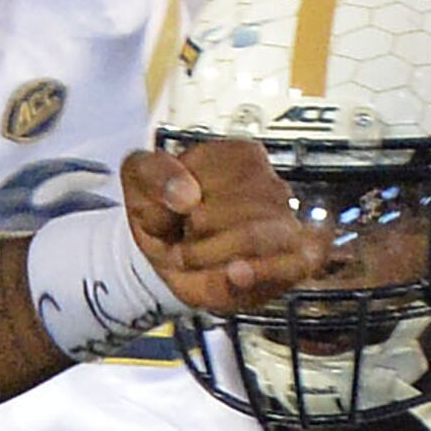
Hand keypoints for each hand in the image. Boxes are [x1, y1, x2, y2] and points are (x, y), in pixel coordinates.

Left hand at [123, 139, 329, 313]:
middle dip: (196, 233)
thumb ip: (154, 174)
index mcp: (240, 157)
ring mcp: (285, 224)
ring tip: (192, 256)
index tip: (171, 209)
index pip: (218, 172)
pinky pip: (291, 265)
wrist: (165, 255)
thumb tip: (186, 195)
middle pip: (236, 206)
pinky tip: (236, 273)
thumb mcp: (139, 179)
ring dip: (210, 255)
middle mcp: (270, 187)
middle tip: (178, 241)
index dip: (186, 197)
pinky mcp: (291, 263)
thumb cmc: (161, 211)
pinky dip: (261, 272)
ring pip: (254, 237)